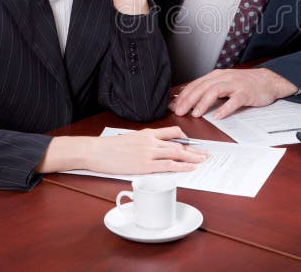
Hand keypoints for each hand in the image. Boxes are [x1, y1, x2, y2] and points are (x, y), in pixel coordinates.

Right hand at [86, 126, 207, 174]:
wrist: (96, 151)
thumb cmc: (108, 148)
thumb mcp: (129, 138)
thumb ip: (143, 142)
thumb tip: (152, 149)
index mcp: (147, 133)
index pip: (172, 132)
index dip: (185, 138)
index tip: (192, 143)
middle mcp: (151, 140)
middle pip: (178, 144)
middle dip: (194, 149)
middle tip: (205, 153)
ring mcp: (149, 152)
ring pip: (177, 153)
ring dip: (192, 157)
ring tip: (202, 161)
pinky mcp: (145, 165)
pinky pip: (168, 165)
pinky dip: (181, 166)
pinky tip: (190, 168)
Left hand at [169, 68, 298, 118]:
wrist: (268, 81)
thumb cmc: (244, 84)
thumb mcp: (224, 84)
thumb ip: (208, 90)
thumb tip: (187, 100)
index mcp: (217, 76)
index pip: (196, 84)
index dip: (183, 95)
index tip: (173, 106)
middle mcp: (224, 77)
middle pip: (202, 87)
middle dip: (189, 99)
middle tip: (179, 111)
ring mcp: (235, 84)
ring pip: (215, 91)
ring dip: (203, 102)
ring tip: (195, 113)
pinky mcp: (246, 93)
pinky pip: (234, 100)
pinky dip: (225, 108)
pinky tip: (218, 116)